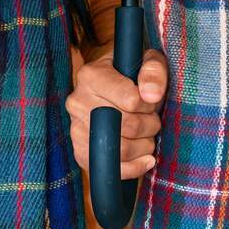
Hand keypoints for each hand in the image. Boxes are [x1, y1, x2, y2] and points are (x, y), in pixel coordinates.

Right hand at [67, 48, 167, 179]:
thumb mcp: (145, 61)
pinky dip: (134, 168)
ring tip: (148, 136)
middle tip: (153, 119)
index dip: (150, 104)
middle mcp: (77, 101)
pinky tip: (145, 159)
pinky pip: (109, 168)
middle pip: (127, 126)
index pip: (131, 100)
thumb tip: (152, 95)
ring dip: (144, 146)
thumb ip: (153, 71)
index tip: (151, 100)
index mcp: (91, 75)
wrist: (107, 86)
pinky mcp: (80, 151)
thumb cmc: (130, 73)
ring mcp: (76, 128)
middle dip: (150, 125)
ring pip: (120, 149)